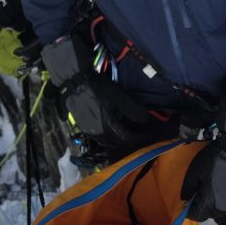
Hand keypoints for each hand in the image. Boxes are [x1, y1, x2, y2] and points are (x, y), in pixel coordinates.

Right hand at [41, 34, 149, 154]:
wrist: (75, 81)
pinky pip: (99, 137)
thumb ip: (134, 110)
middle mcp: (99, 134)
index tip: (150, 135)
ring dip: (119, 139)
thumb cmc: (99, 88)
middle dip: (130, 140)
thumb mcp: (120, 96)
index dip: (141, 138)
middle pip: (118, 143)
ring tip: (127, 132)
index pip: (129, 139)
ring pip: (108, 141)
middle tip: (140, 134)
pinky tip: (111, 128)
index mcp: (109, 128)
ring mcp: (90, 131)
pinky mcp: (83, 126)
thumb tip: (146, 119)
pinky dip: (109, 136)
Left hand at [181, 97, 225, 221]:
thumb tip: (185, 199)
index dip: (191, 210)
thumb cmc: (215, 159)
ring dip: (221, 199)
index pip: (198, 216)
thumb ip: (188, 188)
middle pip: (212, 211)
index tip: (189, 202)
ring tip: (220, 183)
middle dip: (206, 202)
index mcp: (211, 204)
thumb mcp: (195, 171)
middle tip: (205, 187)